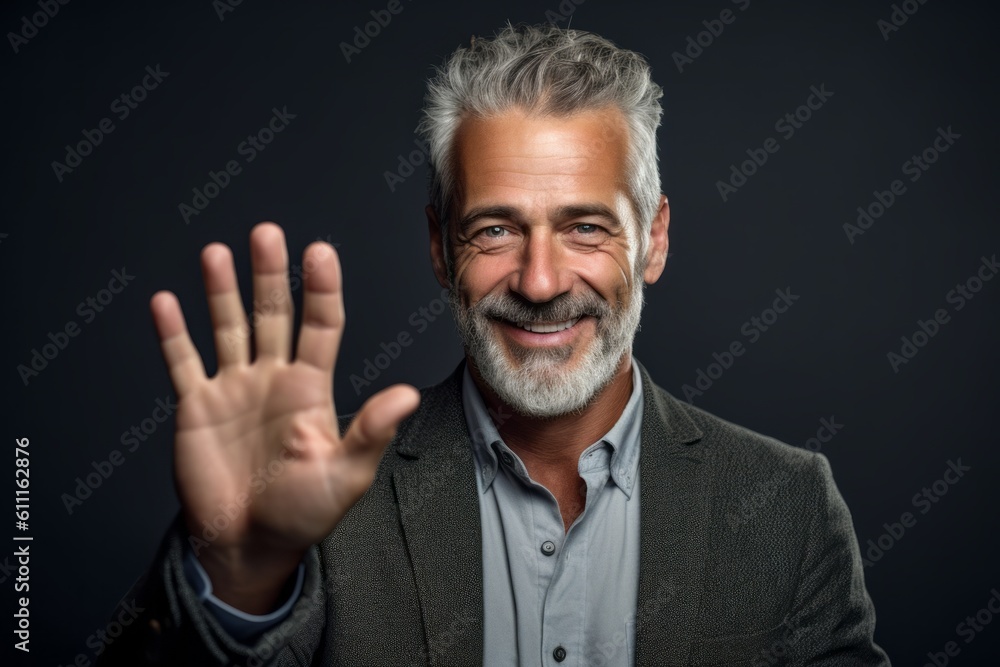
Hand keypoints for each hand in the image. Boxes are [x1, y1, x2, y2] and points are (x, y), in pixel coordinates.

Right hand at [149, 222, 419, 612]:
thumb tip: (408, 395)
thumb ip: (370, 431)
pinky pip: (183, 362)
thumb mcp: (346, 474)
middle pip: (273, 315)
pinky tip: (165, 301)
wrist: (248, 544)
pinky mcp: (196, 407)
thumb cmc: (303, 513)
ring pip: (228, 327)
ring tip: (217, 252)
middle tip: (267, 233)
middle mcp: (273, 378)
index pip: (321, 326)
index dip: (321, 289)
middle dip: (270, 275)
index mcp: (312, 389)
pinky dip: (173, 334)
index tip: (320, 251)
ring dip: (222, 291)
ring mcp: (234, 389)